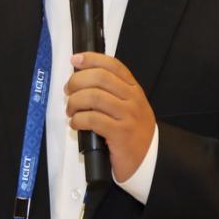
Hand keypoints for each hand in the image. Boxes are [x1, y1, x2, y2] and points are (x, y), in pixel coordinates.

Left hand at [65, 52, 155, 182]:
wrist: (150, 159)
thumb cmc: (133, 131)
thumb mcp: (128, 106)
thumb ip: (111, 92)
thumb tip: (81, 79)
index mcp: (133, 88)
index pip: (112, 65)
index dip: (91, 59)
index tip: (75, 59)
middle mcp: (132, 98)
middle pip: (100, 78)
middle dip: (77, 81)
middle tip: (68, 91)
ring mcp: (127, 115)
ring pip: (94, 97)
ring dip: (75, 102)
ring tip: (71, 110)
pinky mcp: (120, 133)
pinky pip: (93, 119)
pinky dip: (78, 120)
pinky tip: (75, 124)